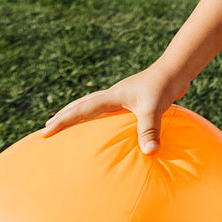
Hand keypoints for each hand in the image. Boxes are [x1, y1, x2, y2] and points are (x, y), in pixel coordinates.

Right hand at [41, 66, 187, 154]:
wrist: (176, 69)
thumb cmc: (164, 86)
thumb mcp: (154, 108)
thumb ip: (150, 130)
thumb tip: (149, 152)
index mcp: (111, 97)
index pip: (81, 110)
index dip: (62, 121)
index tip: (45, 131)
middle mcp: (113, 95)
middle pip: (81, 105)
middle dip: (64, 116)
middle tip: (47, 126)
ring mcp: (121, 95)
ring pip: (92, 104)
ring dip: (78, 113)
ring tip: (67, 121)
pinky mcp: (131, 98)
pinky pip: (107, 108)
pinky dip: (98, 115)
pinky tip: (104, 123)